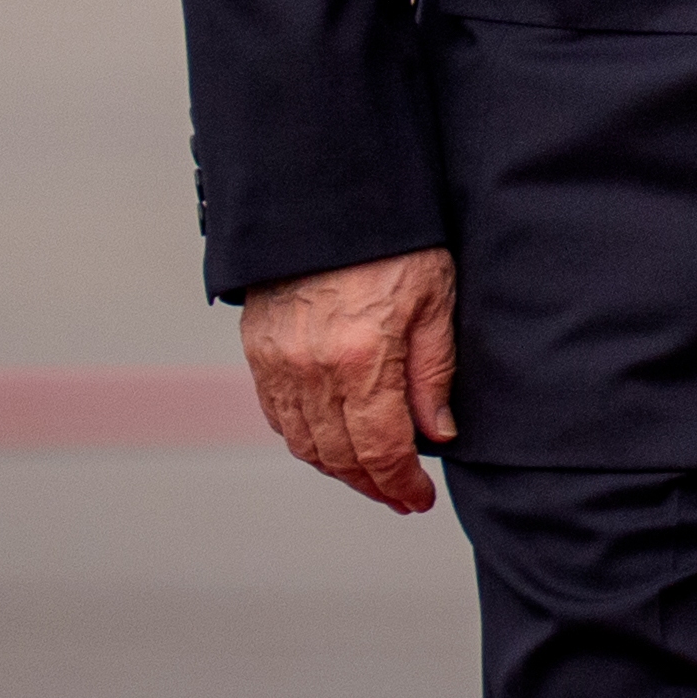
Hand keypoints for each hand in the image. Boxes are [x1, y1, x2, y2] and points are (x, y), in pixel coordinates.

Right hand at [240, 245, 458, 512]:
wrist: (328, 196)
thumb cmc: (394, 239)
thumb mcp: (436, 299)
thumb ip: (434, 372)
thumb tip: (438, 433)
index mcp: (362, 360)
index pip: (380, 450)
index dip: (400, 484)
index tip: (417, 500)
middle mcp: (312, 371)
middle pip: (338, 457)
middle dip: (371, 485)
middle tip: (399, 497)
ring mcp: (278, 363)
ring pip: (304, 443)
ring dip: (337, 468)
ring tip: (370, 476)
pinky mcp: (258, 350)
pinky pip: (278, 415)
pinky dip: (305, 439)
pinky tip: (331, 440)